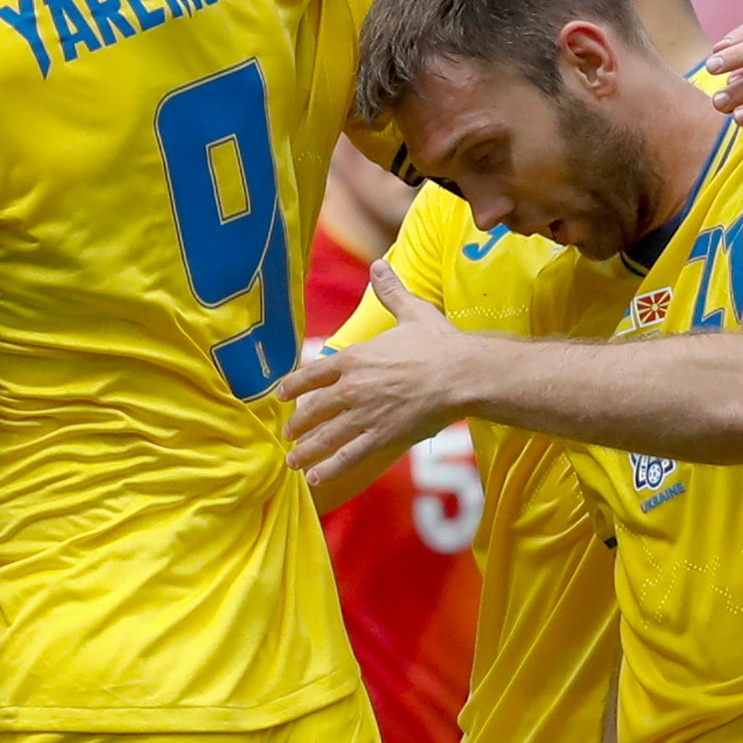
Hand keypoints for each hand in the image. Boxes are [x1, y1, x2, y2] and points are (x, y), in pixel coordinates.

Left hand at [274, 261, 469, 492]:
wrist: (461, 374)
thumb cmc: (439, 343)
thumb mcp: (412, 312)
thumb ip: (390, 292)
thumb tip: (380, 264)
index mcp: (355, 358)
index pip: (314, 373)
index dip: (294, 385)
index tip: (281, 394)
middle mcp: (353, 388)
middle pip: (315, 408)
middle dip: (298, 422)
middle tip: (287, 432)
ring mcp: (365, 414)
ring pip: (326, 436)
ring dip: (306, 449)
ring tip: (292, 460)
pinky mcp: (382, 437)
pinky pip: (349, 456)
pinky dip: (330, 467)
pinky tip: (315, 477)